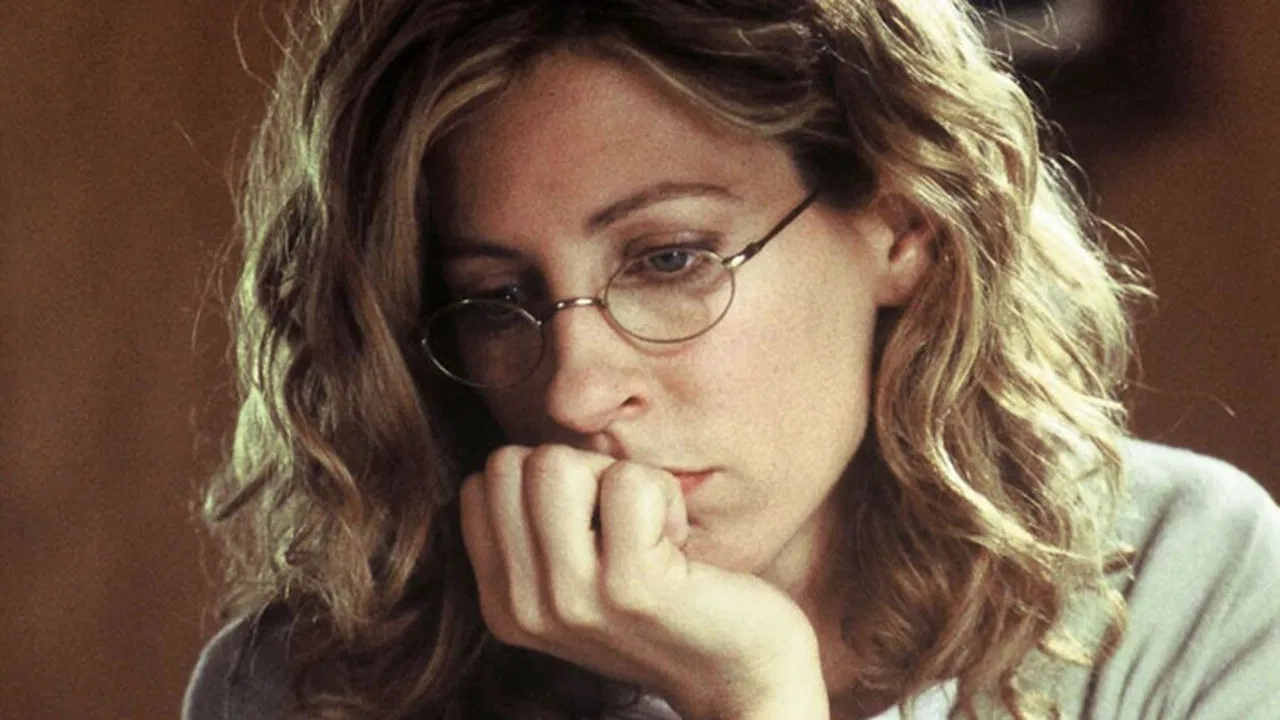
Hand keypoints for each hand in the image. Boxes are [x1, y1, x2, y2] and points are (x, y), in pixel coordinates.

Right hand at [459, 444, 827, 719]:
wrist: (739, 676)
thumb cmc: (665, 606)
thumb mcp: (577, 577)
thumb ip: (535, 528)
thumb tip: (519, 455)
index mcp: (505, 602)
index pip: (486, 480)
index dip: (550, 481)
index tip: (596, 527)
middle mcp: (526, 607)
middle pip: (512, 463)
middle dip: (577, 471)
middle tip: (626, 524)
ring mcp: (574, 599)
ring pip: (556, 464)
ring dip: (617, 478)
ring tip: (648, 531)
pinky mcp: (632, 586)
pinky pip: (629, 481)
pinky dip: (664, 493)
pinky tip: (677, 544)